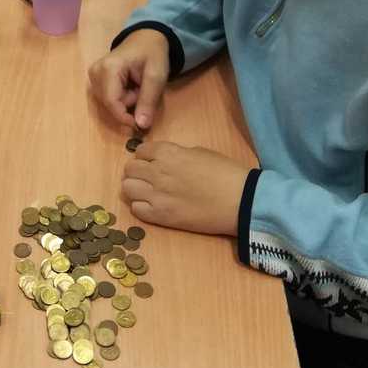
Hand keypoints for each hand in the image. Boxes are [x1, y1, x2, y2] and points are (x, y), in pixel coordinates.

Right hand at [88, 29, 168, 129]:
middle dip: (128, 105)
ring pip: (108, 103)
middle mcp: (95, 72)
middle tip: (142, 90)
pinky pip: (108, 99)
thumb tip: (141, 126)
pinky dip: (121, 98)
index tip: (140, 125)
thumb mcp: (156, 76)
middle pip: (109, 104)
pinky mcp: (95, 79)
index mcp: (108, 68)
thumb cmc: (152, 54)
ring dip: (125, 102)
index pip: (111, 102)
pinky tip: (129, 87)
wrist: (145, 38)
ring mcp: (93, 76)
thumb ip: (148, 101)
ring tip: (137, 86)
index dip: (124, 117)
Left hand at [122, 141, 250, 235]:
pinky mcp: (161, 216)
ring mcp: (157, 195)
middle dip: (137, 172)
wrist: (240, 201)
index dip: (145, 156)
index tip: (151, 162)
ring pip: (127, 188)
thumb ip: (177, 154)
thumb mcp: (200, 153)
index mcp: (167, 153)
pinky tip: (154, 206)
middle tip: (149, 178)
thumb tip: (165, 160)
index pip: (140, 151)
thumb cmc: (225, 173)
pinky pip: (136, 209)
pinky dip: (142, 207)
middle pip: (130, 169)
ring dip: (136, 188)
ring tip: (149, 192)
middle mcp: (157, 172)